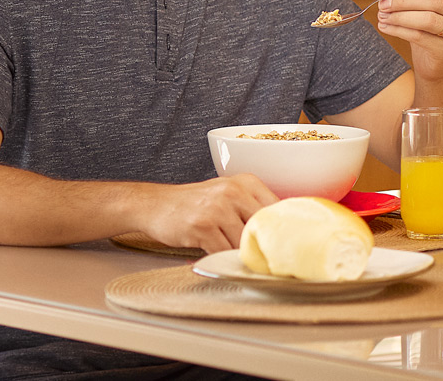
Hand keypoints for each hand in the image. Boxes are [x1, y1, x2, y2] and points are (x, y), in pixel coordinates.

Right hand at [132, 174, 277, 251]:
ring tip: (238, 259)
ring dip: (242, 256)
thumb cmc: (195, 204)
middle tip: (266, 260)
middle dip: (265, 246)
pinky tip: (219, 259)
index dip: (283, 230)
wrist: (155, 205)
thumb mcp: (228, 195)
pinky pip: (224, 252)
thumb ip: (254, 208)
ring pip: (244, 243)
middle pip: (264, 227)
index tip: (286, 244)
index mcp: (247, 182)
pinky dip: (223, 260)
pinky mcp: (202, 226)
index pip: (279, 208)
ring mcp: (217, 208)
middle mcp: (234, 192)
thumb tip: (285, 232)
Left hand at [375, 0, 442, 81]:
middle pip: (437, 1)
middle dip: (405, 0)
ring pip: (428, 20)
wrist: (437, 59)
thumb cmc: (434, 21)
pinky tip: (385, 26)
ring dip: (400, 16)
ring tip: (382, 15)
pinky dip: (399, 30)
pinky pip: (421, 37)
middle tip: (384, 3)